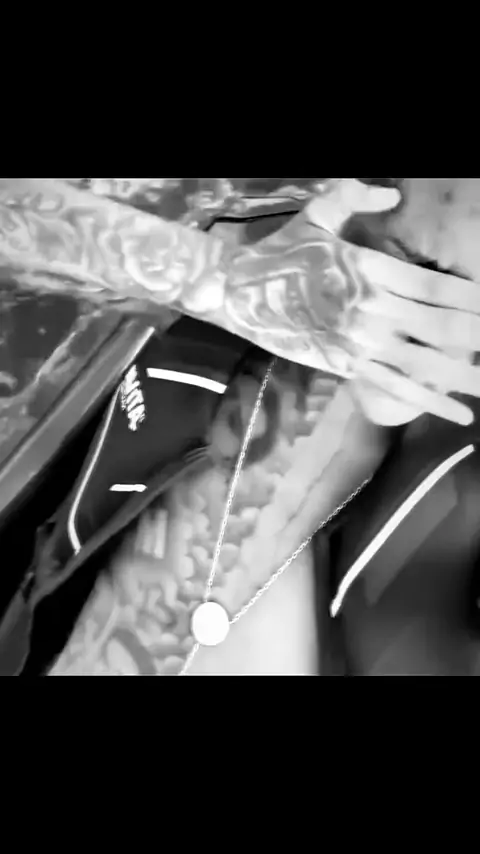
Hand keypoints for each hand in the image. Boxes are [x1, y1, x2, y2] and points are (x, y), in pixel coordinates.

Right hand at [225, 179, 479, 426]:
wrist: (237, 291)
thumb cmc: (280, 253)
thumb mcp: (317, 214)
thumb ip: (355, 196)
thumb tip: (393, 194)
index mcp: (369, 270)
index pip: (434, 287)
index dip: (470, 298)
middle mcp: (371, 308)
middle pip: (440, 326)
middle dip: (476, 336)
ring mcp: (359, 341)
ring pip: (424, 362)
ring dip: (465, 376)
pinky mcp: (346, 365)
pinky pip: (394, 387)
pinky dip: (430, 401)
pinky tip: (460, 414)